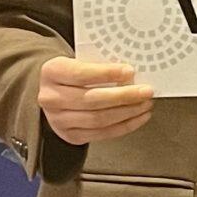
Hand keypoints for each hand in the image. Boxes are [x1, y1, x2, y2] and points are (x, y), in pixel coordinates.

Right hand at [38, 53, 154, 142]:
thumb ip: (99, 65)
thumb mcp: (78, 61)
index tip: (130, 71)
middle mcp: (51, 98)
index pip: (81, 74)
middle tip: (145, 91)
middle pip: (92, 100)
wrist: (54, 93)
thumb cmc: (72, 74)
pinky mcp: (71, 136)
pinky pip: (102, 133)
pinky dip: (125, 126)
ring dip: (127, 112)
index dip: (107, 74)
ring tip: (144, 104)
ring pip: (99, 119)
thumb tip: (131, 73)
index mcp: (52, 72)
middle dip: (124, 96)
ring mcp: (59, 120)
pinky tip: (138, 117)